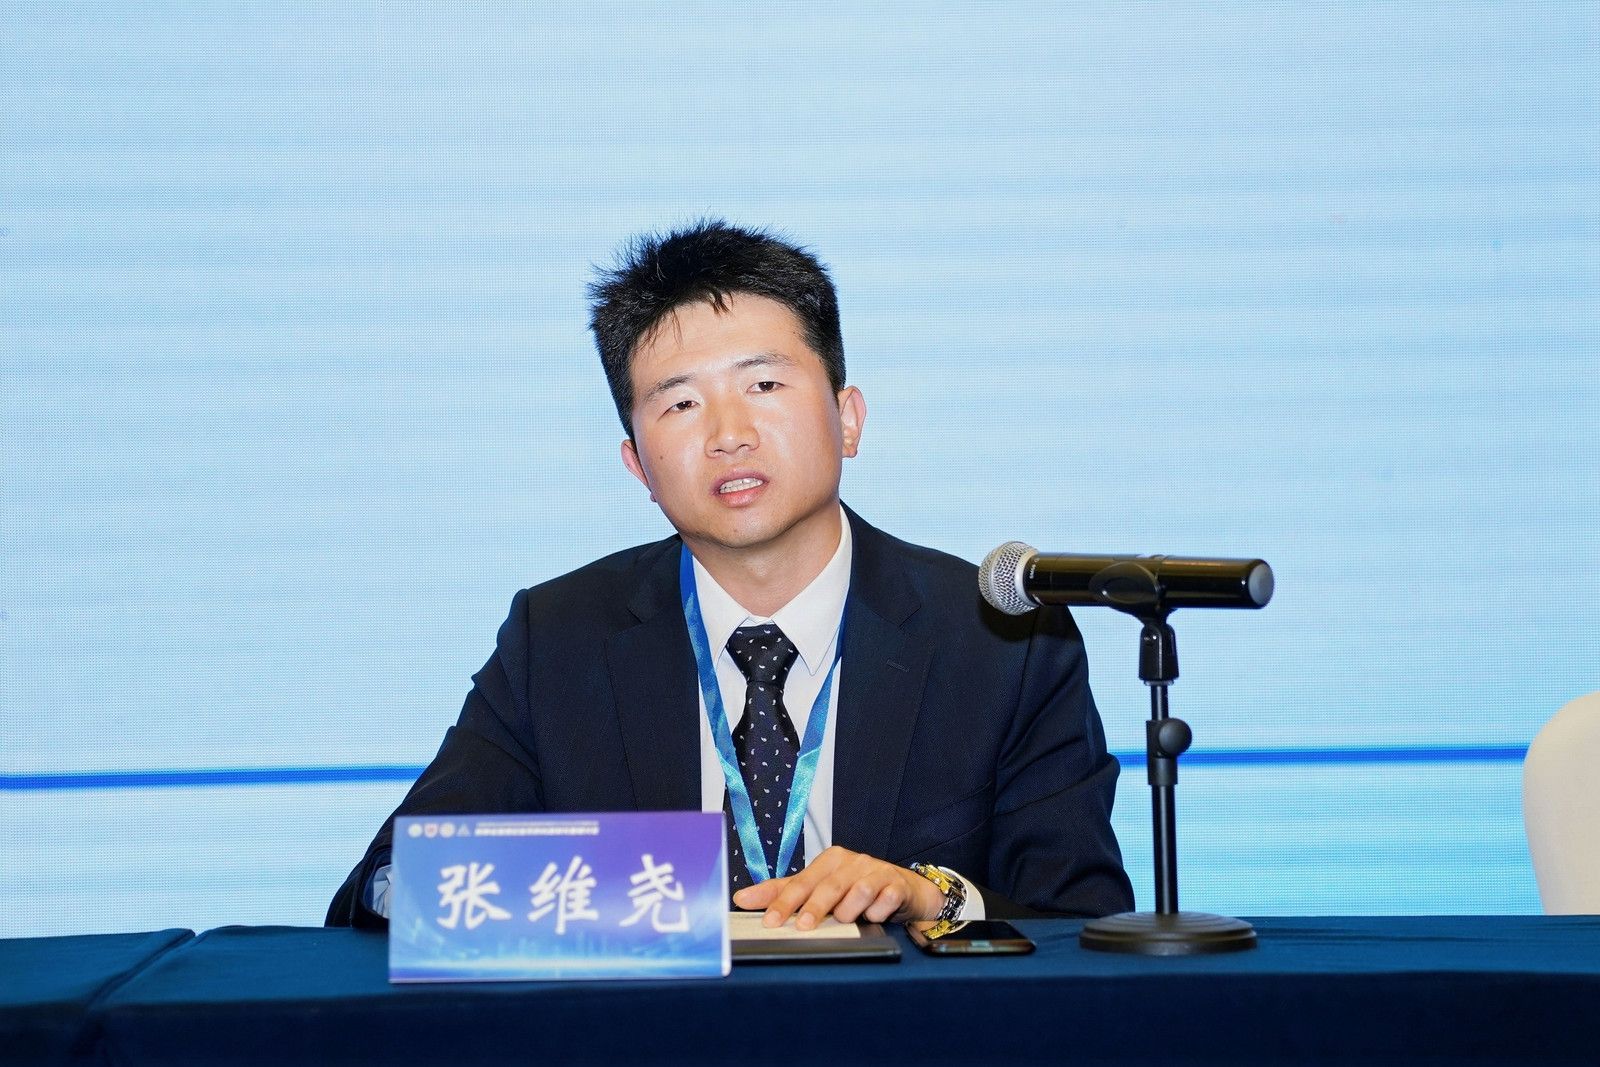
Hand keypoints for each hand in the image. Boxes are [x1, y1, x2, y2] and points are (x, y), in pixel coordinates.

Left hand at [730, 845, 946, 929]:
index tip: (768, 922)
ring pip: (857, 891)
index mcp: (829, 861)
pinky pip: (884, 899)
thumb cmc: (856, 888)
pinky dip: (876, 912)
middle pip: (827, 886)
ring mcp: (875, 871)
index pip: (800, 882)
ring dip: (849, 910)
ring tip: (846, 920)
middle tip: (802, 928)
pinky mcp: (896, 884)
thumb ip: (783, 892)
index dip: (783, 902)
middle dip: (813, 908)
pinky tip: (874, 917)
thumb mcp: (819, 888)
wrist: (904, 890)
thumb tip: (741, 898)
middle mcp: (851, 862)